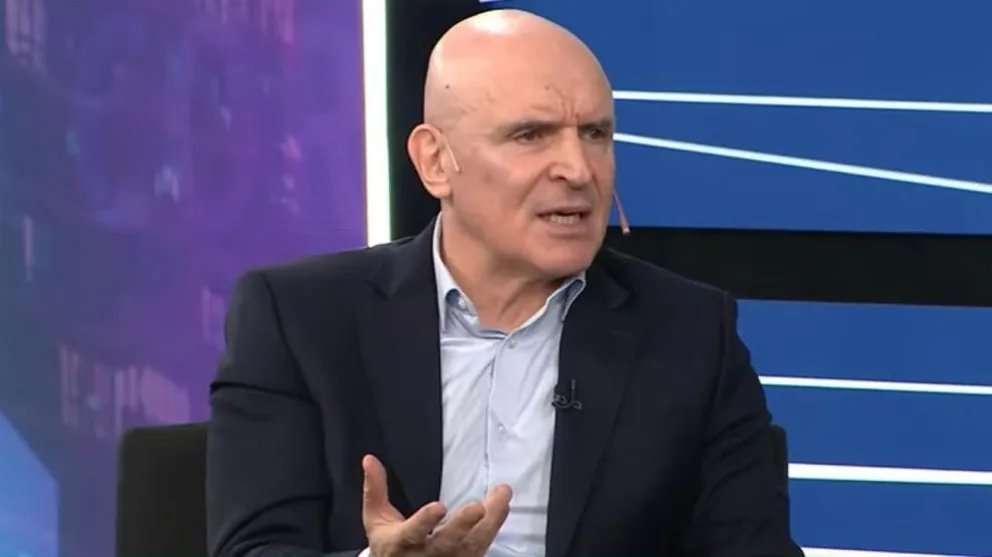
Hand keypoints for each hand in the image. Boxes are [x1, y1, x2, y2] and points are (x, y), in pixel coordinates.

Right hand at [362, 454, 512, 556]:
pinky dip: (494, 527)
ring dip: (490, 522)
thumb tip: (369, 459)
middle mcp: (426, 555)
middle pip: (447, 543)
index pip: (413, 533)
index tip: (438, 507)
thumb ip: (375, 489)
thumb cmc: (389, 544)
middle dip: (463, 525)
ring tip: (502, 496)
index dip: (425, 521)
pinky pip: (482, 547)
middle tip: (478, 507)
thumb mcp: (376, 518)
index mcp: (401, 542)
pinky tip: (503, 508)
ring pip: (472, 546)